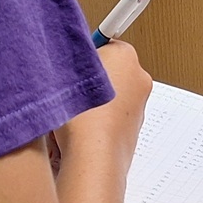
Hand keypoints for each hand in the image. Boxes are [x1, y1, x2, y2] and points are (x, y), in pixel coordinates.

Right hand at [55, 39, 151, 169]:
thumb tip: (63, 50)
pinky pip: (111, 118)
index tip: (69, 65)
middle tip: (66, 92)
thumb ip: (66, 55)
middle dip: (85, 81)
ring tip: (70, 115)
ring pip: (107, 97)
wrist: (94, 159)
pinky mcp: (134, 130)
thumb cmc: (83, 119)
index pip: (102, 43)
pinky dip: (96, 122)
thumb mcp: (62, 71)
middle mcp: (139, 78)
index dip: (81, 56)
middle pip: (106, 71)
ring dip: (89, 103)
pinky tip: (79, 131)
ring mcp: (140, 106)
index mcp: (126, 55)